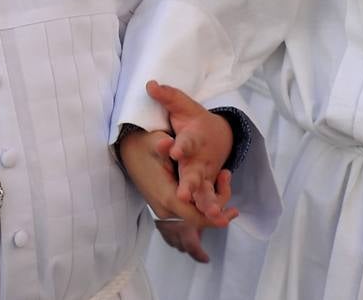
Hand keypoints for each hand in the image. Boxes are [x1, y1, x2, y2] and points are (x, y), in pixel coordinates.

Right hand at [118, 128, 236, 263]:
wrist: (127, 147)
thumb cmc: (144, 145)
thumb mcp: (155, 142)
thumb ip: (164, 147)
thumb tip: (167, 143)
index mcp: (166, 196)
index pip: (195, 217)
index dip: (215, 218)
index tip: (233, 213)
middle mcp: (165, 207)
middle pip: (197, 219)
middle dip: (217, 213)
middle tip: (235, 209)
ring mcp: (164, 207)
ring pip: (193, 215)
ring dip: (210, 207)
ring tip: (226, 188)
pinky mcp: (165, 203)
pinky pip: (186, 210)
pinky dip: (201, 204)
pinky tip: (214, 189)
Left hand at [149, 80, 235, 217]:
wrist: (220, 135)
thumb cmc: (195, 122)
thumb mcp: (184, 107)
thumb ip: (168, 97)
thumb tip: (149, 84)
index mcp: (193, 139)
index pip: (186, 142)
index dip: (178, 146)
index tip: (170, 149)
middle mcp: (200, 159)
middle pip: (195, 173)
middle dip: (190, 184)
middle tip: (183, 194)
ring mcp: (205, 174)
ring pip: (205, 191)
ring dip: (206, 202)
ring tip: (209, 214)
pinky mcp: (208, 186)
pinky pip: (211, 200)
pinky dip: (215, 208)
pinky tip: (217, 219)